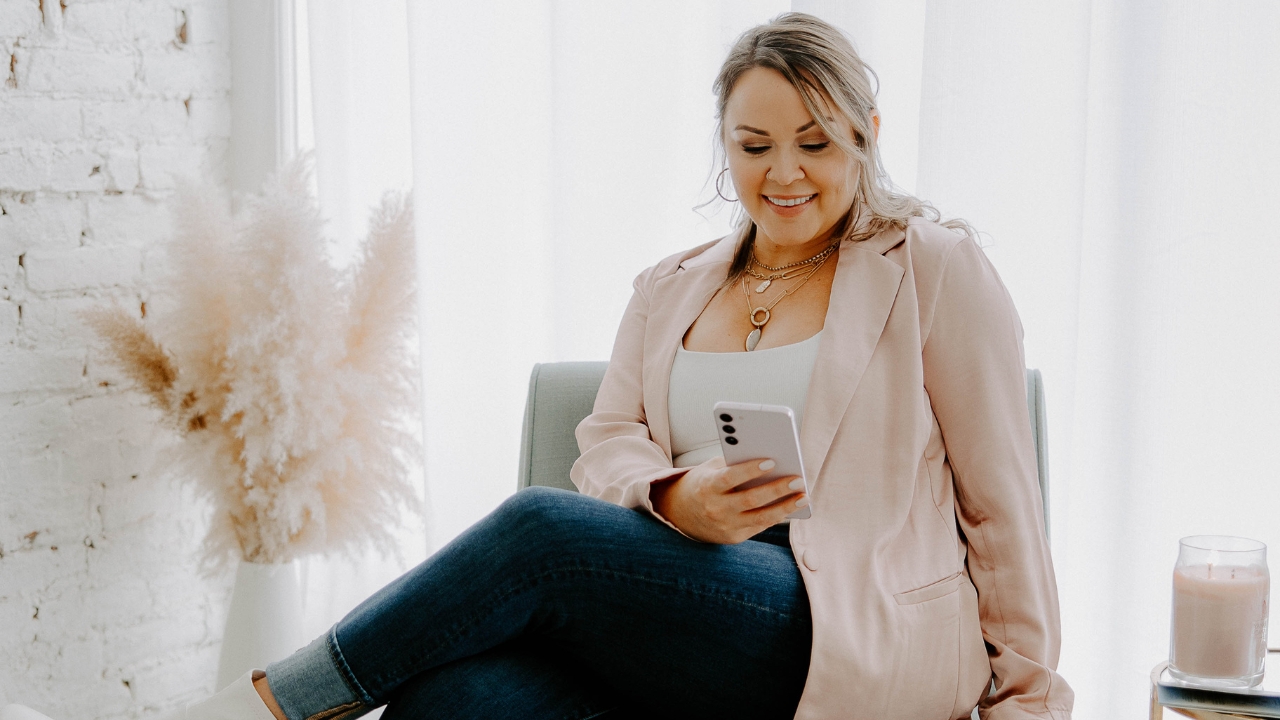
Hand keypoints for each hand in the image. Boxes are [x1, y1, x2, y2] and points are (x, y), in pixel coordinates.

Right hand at [649, 456, 807, 543]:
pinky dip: (776, 516)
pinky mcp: (733, 538)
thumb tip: (770, 461)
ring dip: (785, 507)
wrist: (681, 514)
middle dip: (777, 489)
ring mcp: (724, 526)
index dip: (750, 470)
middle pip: (751, 499)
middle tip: (798, 480)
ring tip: (803, 497)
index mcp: (706, 487)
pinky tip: (790, 508)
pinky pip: (759, 526)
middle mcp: (715, 509)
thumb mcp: (711, 469)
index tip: (772, 461)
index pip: (730, 477)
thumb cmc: (704, 483)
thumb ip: (734, 464)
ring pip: (760, 518)